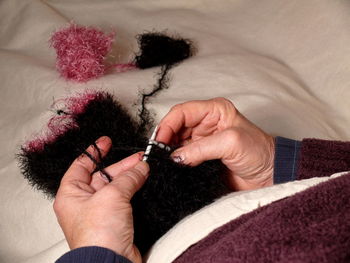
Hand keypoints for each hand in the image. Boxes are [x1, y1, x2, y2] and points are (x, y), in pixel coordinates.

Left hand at [53, 136, 148, 262]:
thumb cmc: (98, 235)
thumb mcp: (111, 196)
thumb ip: (127, 178)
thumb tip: (140, 167)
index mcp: (71, 194)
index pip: (81, 165)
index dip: (94, 151)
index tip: (106, 141)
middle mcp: (84, 203)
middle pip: (102, 175)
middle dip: (121, 165)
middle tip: (138, 157)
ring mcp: (100, 212)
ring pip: (116, 187)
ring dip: (130, 176)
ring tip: (144, 166)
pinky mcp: (115, 221)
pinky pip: (124, 199)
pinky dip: (134, 189)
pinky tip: (144, 181)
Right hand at [156, 97, 274, 190]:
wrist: (270, 175)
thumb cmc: (259, 152)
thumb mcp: (231, 143)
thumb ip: (201, 148)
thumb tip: (175, 157)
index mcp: (214, 111)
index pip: (182, 112)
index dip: (168, 124)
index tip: (160, 141)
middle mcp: (206, 124)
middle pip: (176, 127)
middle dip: (165, 139)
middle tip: (158, 154)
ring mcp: (202, 142)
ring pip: (176, 143)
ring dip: (168, 152)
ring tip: (162, 162)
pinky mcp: (202, 158)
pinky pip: (182, 158)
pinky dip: (175, 163)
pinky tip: (171, 168)